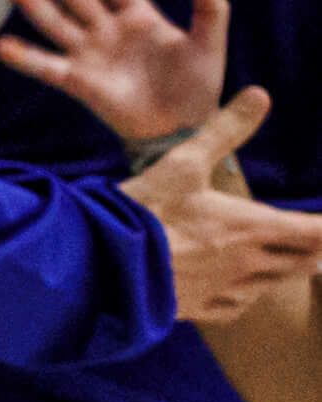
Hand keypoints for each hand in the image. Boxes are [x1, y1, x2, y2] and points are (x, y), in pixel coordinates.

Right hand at [0, 0, 227, 151]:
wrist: (182, 129)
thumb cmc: (198, 87)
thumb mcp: (209, 46)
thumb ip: (211, 11)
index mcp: (141, 19)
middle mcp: (110, 32)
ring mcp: (91, 56)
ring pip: (58, 23)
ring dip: (36, 4)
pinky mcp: (80, 82)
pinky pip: (47, 67)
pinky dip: (25, 58)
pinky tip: (3, 46)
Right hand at [126, 88, 321, 324]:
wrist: (101, 263)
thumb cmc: (145, 209)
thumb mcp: (183, 162)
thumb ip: (226, 130)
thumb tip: (260, 93)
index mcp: (250, 227)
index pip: (313, 231)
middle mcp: (246, 262)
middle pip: (302, 263)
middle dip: (314, 252)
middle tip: (317, 244)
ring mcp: (222, 288)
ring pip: (271, 286)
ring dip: (284, 273)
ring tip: (288, 264)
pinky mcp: (196, 307)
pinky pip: (236, 307)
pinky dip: (247, 297)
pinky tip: (240, 290)